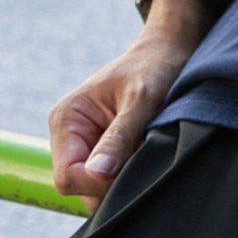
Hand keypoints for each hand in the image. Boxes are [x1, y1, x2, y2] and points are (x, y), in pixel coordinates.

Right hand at [48, 17, 201, 215]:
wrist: (170, 50)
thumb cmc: (155, 66)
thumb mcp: (141, 99)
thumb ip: (119, 137)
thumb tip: (97, 174)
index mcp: (67, 119)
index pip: (67, 176)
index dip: (98, 183)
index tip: (133, 167)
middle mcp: (70, 135)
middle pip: (81, 186)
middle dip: (114, 181)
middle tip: (145, 155)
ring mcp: (86, 143)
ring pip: (97, 186)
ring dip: (124, 177)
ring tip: (147, 149)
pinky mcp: (104, 149)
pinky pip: (111, 177)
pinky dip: (130, 172)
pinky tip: (146, 151)